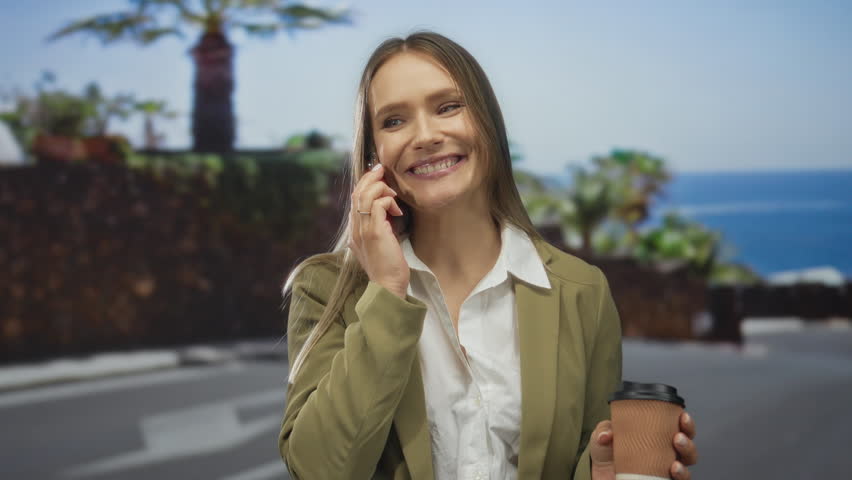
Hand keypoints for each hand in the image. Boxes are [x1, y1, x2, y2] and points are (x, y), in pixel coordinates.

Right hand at [348, 163, 408, 297]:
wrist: (387, 286)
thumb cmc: (388, 267)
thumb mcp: (380, 244)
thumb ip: (378, 228)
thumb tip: (386, 211)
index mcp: (355, 231)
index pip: (354, 199)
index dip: (364, 183)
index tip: (377, 175)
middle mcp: (355, 228)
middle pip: (357, 193)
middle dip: (370, 177)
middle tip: (382, 169)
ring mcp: (363, 230)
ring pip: (366, 195)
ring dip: (381, 188)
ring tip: (394, 195)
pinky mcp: (375, 232)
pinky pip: (378, 205)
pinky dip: (389, 202)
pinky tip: (397, 211)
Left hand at [590, 412, 697, 479]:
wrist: (599, 473)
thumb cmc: (607, 450)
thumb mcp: (603, 434)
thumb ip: (605, 430)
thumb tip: (606, 436)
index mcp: (658, 436)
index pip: (680, 428)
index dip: (687, 423)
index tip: (683, 416)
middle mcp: (665, 454)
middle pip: (688, 450)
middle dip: (687, 443)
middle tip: (678, 437)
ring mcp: (664, 471)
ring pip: (685, 468)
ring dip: (684, 465)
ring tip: (674, 462)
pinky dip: (679, 477)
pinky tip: (672, 471)